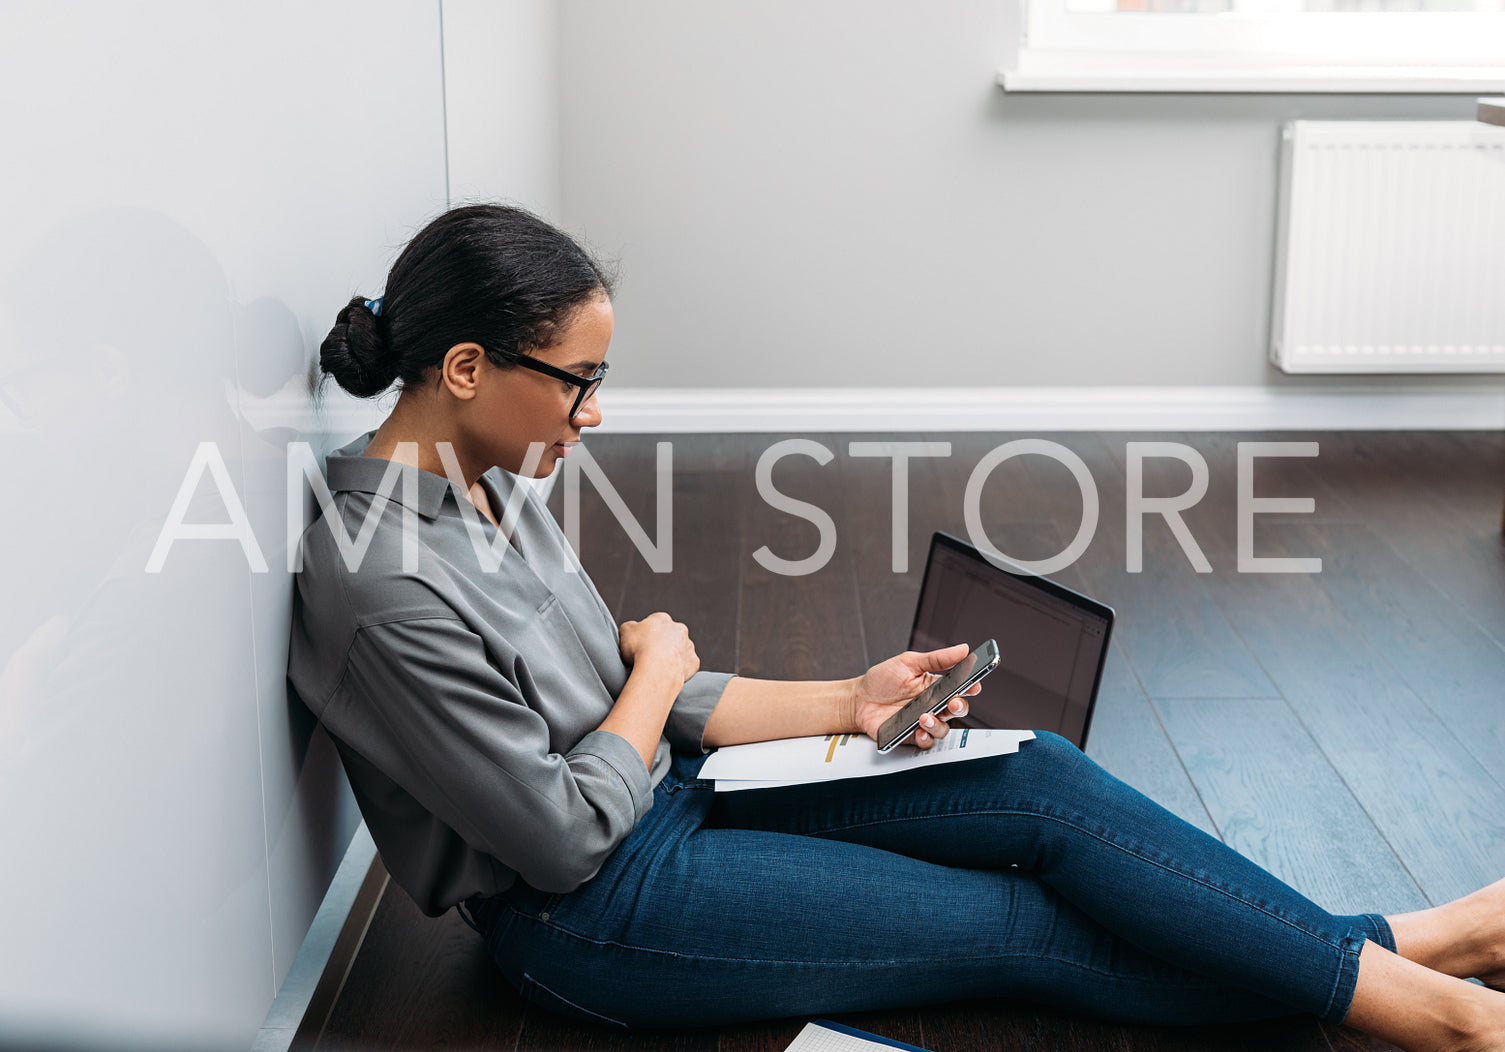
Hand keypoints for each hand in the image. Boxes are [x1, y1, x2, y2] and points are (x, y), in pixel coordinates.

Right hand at [618, 612, 699, 686]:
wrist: (657, 668)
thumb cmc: (640, 648)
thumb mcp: (626, 631)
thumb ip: (629, 627)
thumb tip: (631, 628)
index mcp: (662, 619)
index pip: (654, 622)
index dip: (646, 633)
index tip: (640, 644)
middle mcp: (679, 629)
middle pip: (670, 635)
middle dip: (661, 643)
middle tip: (650, 655)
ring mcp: (688, 646)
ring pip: (681, 650)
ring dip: (672, 656)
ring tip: (659, 667)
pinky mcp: (693, 662)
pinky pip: (687, 665)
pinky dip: (680, 669)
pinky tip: (669, 674)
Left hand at [847, 643, 978, 749]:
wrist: (857, 700)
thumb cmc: (881, 680)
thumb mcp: (908, 662)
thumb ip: (937, 658)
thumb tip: (962, 649)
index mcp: (935, 685)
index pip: (960, 687)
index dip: (971, 687)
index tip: (974, 685)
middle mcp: (932, 704)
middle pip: (957, 709)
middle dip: (959, 707)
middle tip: (952, 702)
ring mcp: (923, 721)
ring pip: (944, 728)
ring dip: (938, 723)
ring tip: (925, 715)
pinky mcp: (911, 735)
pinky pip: (927, 741)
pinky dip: (926, 737)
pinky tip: (919, 730)